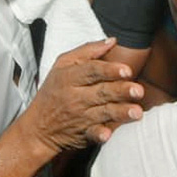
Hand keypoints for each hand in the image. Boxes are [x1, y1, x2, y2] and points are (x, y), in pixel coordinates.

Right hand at [20, 38, 142, 157]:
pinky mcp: (83, 134)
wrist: (38, 128)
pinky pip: (92, 135)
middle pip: (101, 91)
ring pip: (103, 113)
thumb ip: (87, 51)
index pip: (92, 71)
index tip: (127, 70)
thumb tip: (111, 41)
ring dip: (120, 112)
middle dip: (121, 91)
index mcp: (69, 78)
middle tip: (138, 89)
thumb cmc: (54, 91)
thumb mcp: (62, 65)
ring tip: (137, 112)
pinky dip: (99, 135)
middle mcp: (75, 97)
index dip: (110, 70)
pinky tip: (107, 134)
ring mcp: (80, 117)